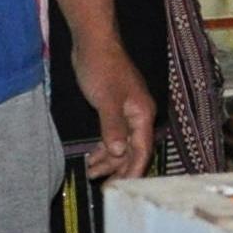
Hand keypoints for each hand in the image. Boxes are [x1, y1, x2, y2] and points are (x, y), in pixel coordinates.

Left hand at [76, 44, 157, 181]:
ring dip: (108, 159)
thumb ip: (112, 127)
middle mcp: (138, 115)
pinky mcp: (114, 108)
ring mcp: (127, 112)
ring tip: (90, 171)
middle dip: (118, 168)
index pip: (142, 149)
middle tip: (101, 185)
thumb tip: (117, 153)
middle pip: (133, 150)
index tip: (123, 189)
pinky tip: (91, 155)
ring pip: (122, 144)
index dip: (134, 170)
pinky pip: (113, 135)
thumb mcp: (106, 100)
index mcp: (142, 114)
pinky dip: (103, 147)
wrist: (94, 43)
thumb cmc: (102, 68)